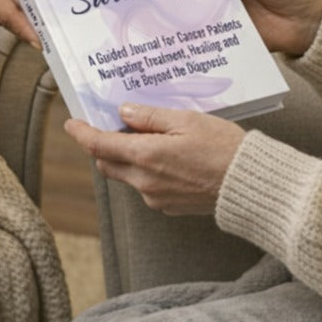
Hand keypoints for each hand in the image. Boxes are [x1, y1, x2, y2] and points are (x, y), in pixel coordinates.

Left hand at [65, 103, 242, 214]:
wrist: (249, 185)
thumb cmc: (223, 148)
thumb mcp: (187, 121)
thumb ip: (151, 117)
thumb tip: (124, 113)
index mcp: (146, 157)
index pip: (99, 145)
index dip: (82, 134)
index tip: (71, 124)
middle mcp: (145, 181)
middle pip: (107, 163)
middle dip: (103, 146)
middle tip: (113, 127)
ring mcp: (156, 198)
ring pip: (127, 176)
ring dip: (127, 159)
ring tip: (150, 139)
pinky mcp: (168, 207)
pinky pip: (146, 187)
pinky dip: (146, 171)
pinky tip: (167, 158)